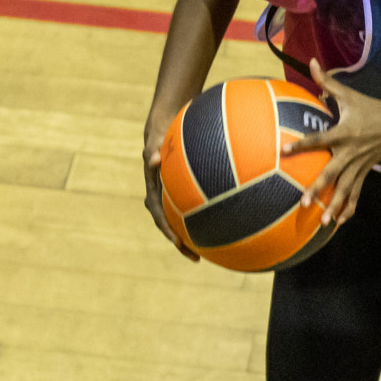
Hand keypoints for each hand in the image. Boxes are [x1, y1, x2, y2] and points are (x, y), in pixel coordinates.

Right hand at [143, 126, 199, 261]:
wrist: (166, 122)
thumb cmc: (162, 129)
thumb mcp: (156, 136)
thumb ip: (154, 148)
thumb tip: (152, 160)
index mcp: (154, 186)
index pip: (158, 213)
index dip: (166, 229)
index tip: (176, 242)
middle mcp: (163, 193)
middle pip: (170, 223)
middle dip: (181, 242)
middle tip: (195, 258)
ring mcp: (174, 193)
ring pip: (182, 218)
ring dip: (193, 234)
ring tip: (210, 251)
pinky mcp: (185, 190)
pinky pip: (195, 206)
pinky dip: (207, 216)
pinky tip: (229, 222)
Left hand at [283, 62, 380, 226]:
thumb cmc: (372, 108)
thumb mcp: (351, 95)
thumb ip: (328, 82)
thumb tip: (311, 63)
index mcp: (345, 132)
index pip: (319, 139)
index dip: (301, 145)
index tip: (283, 151)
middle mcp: (351, 152)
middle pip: (332, 173)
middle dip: (318, 188)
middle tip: (303, 203)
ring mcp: (359, 165)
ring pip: (345, 188)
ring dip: (334, 205)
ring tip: (323, 221)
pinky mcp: (366, 172)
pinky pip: (357, 192)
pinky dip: (349, 207)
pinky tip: (339, 222)